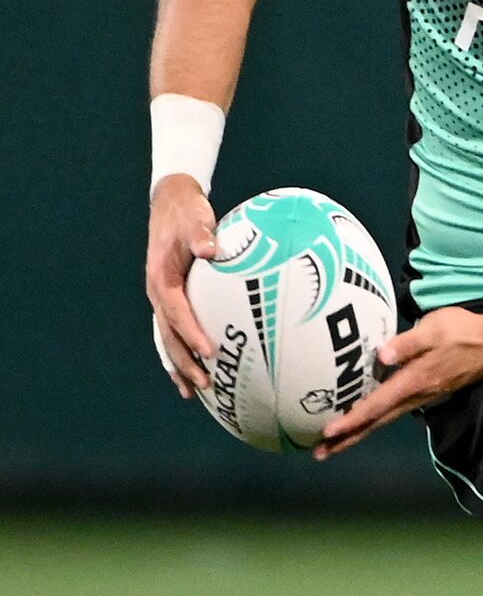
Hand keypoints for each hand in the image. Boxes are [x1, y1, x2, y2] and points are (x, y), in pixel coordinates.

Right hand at [146, 174, 217, 398]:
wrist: (172, 203)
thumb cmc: (187, 211)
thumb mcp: (195, 217)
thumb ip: (202, 233)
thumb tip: (211, 249)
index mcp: (161, 278)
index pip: (176, 312)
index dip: (191, 333)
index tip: (209, 352)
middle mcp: (157, 293)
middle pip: (168, 335)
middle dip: (184, 361)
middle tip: (206, 383)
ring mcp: (161, 299)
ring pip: (167, 339)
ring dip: (179, 366)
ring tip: (195, 392)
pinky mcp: (169, 300)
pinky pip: (172, 333)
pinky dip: (179, 354)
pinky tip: (192, 375)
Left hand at [315, 307, 482, 458]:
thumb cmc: (463, 331)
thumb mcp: (437, 328)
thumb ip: (409, 342)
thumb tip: (382, 354)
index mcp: (416, 380)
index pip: (378, 403)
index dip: (354, 417)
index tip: (330, 430)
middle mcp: (416, 395)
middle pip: (377, 421)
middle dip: (349, 438)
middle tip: (319, 452)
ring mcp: (420, 397)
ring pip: (384, 420)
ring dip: (358, 433)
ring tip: (332, 445)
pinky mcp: (424, 393)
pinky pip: (393, 412)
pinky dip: (373, 421)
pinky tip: (362, 421)